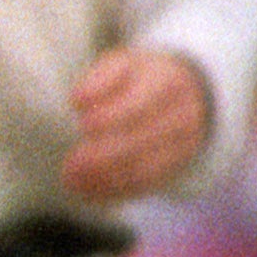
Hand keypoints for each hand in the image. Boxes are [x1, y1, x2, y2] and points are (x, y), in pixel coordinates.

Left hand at [59, 46, 211, 204]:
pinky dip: (114, 192)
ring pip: (144, 169)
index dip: (110, 117)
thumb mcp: (123, 63)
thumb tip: (78, 100)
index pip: (140, 104)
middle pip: (142, 141)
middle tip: (68, 165)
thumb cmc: (141, 77)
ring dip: (104, 179)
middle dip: (102, 156)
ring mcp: (184, 145)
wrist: (187, 91)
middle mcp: (183, 115)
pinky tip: (87, 192)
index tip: (83, 124)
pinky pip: (145, 185)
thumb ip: (100, 78)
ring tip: (70, 181)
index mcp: (168, 82)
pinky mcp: (176, 167)